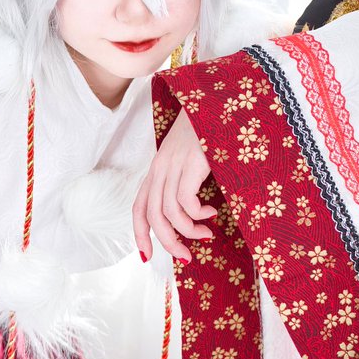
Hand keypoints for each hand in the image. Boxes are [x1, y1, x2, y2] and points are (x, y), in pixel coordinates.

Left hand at [132, 108, 215, 263]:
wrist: (220, 102)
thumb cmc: (210, 134)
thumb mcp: (190, 160)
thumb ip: (185, 182)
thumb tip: (192, 216)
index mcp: (157, 169)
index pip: (139, 207)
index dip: (139, 234)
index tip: (147, 256)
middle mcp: (160, 168)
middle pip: (152, 215)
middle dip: (167, 242)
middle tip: (186, 256)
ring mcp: (174, 164)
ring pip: (168, 212)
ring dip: (188, 231)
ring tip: (206, 233)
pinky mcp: (191, 163)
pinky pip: (185, 200)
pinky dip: (198, 214)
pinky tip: (212, 212)